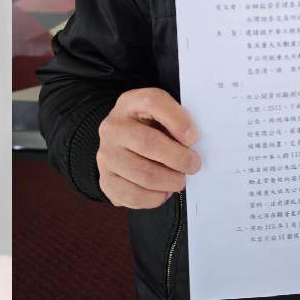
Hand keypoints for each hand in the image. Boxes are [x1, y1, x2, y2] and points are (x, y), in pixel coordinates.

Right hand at [97, 87, 201, 208]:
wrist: (121, 144)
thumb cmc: (151, 128)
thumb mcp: (162, 115)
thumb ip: (177, 122)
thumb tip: (193, 145)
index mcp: (131, 103)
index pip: (153, 102)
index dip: (177, 120)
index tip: (193, 137)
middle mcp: (113, 127)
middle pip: (148, 143)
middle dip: (179, 158)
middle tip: (194, 165)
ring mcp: (106, 154)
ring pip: (143, 174)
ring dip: (170, 181)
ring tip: (180, 180)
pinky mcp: (106, 180)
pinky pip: (134, 196)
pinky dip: (156, 198)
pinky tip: (163, 191)